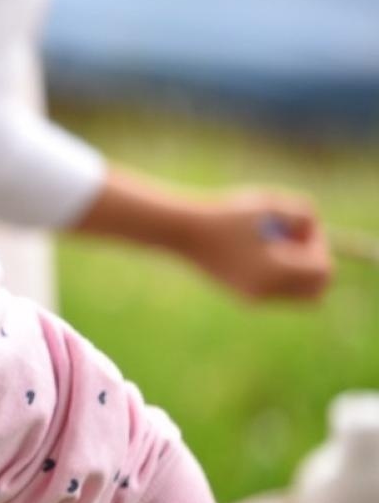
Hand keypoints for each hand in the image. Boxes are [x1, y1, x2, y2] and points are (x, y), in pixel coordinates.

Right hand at [181, 190, 331, 300]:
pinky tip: (253, 250)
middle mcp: (266, 293)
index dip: (317, 246)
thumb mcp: (270, 204)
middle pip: (315, 291)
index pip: (323, 271)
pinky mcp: (241, 296)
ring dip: (294, 269)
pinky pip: (276, 291)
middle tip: (291, 241)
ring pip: (295, 292)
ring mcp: (252, 298)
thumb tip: (310, 233)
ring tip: (267, 244)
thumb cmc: (224, 214)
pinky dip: (277, 273)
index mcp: (275, 274)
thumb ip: (304, 215)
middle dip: (312, 265)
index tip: (295, 227)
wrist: (181, 232)